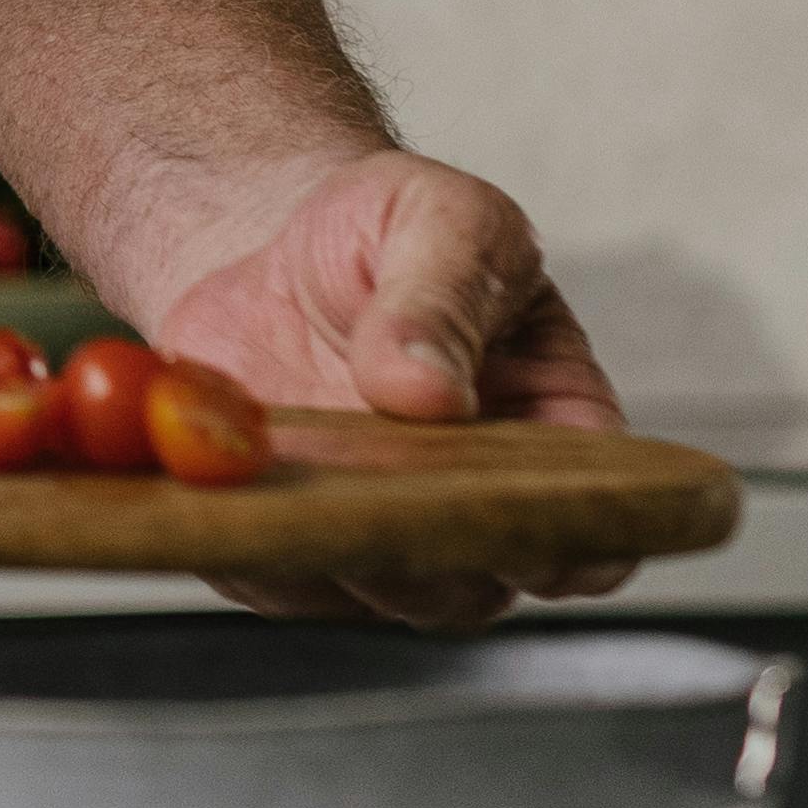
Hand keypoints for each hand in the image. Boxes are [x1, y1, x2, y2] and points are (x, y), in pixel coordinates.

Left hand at [131, 147, 627, 630]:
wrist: (268, 244)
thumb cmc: (386, 231)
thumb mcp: (439, 219)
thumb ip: (443, 295)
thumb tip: (427, 392)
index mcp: (552, 435)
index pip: (592, 526)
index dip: (573, 544)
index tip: (525, 522)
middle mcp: (470, 509)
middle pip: (473, 580)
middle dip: (429, 549)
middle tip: (381, 488)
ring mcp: (378, 538)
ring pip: (365, 588)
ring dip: (328, 540)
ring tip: (289, 460)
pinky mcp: (285, 544)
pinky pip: (266, 570)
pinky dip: (240, 531)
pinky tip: (215, 470)